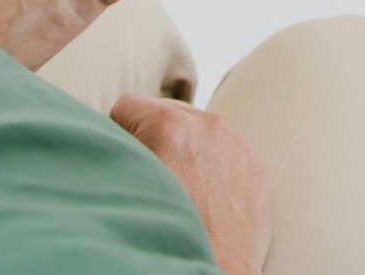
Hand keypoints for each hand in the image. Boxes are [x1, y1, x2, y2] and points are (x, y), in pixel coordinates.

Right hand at [111, 95, 271, 274]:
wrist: (211, 273)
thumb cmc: (160, 237)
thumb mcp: (121, 188)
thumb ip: (115, 150)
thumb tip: (109, 138)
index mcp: (169, 126)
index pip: (128, 105)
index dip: (119, 134)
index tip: (124, 160)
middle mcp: (207, 126)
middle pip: (166, 112)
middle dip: (155, 138)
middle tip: (151, 178)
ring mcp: (236, 145)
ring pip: (198, 131)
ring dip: (187, 150)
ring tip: (179, 191)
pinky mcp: (255, 167)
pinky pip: (226, 152)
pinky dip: (214, 167)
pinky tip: (205, 200)